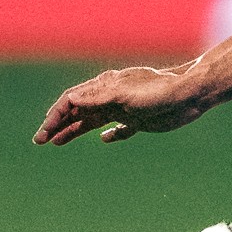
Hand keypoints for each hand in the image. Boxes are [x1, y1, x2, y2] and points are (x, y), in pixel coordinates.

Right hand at [35, 65, 211, 145]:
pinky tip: (104, 140)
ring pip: (92, 121)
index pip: (71, 101)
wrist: (190, 94)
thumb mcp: (124, 95)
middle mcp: (111, 97)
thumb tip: (70, 98)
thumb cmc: (158, 92)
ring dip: (74, 130)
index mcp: (104, 88)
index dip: (55, 116)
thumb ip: (98, 97)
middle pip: (77, 111)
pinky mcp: (140, 120)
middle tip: (40, 141)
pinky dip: (110, 134)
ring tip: (57, 143)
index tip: (44, 134)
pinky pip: (120, 128)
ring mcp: (124, 109)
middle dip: (57, 125)